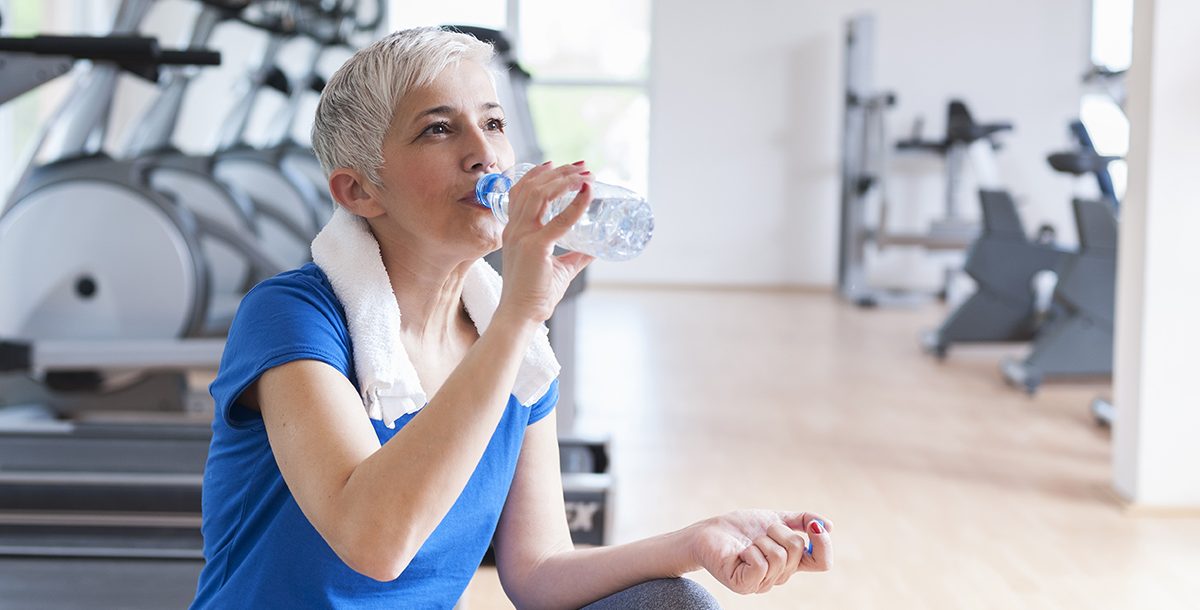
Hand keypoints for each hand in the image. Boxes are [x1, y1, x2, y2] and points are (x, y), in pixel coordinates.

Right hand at [495, 161, 594, 323]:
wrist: (521, 316)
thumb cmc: (535, 295)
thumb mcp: (559, 269)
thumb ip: (575, 257)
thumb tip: (594, 250)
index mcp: (514, 231)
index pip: (521, 192)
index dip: (538, 174)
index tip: (557, 164)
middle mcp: (515, 229)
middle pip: (532, 187)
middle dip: (558, 172)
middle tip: (581, 167)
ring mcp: (522, 236)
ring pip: (540, 195)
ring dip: (565, 180)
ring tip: (585, 174)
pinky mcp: (535, 247)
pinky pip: (559, 220)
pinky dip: (575, 204)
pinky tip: (587, 193)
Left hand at [687, 510, 832, 594]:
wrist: (709, 531)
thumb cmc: (741, 528)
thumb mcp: (776, 518)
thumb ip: (802, 520)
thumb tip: (828, 526)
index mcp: (791, 563)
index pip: (822, 562)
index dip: (823, 544)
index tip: (813, 526)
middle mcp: (780, 577)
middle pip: (797, 549)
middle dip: (778, 530)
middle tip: (761, 531)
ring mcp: (762, 584)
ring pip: (779, 556)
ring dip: (762, 539)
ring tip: (749, 542)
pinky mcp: (744, 585)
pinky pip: (761, 564)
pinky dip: (751, 550)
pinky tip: (741, 552)